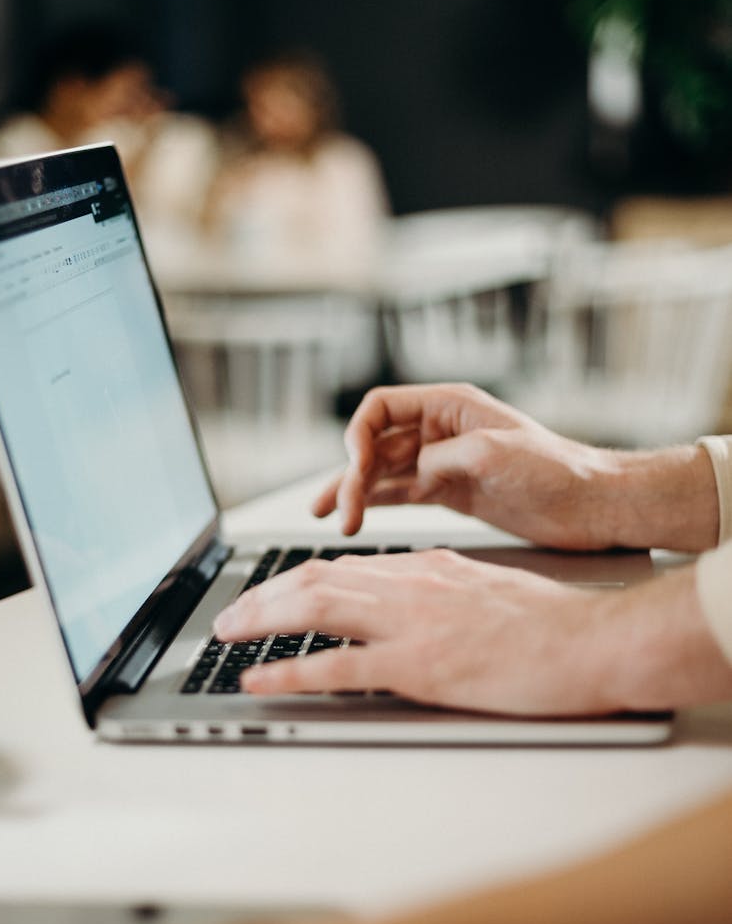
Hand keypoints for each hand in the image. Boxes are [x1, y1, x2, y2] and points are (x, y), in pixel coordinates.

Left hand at [215, 549, 607, 715]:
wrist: (592, 642)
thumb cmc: (552, 625)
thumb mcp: (486, 589)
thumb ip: (441, 592)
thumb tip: (407, 603)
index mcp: (426, 568)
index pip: (343, 566)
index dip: (293, 579)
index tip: (268, 593)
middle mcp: (409, 585)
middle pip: (314, 579)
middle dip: (262, 596)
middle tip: (228, 616)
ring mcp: (410, 623)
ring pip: (314, 609)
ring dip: (260, 620)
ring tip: (225, 635)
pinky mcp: (418, 666)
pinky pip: (337, 667)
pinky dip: (288, 672)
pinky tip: (259, 680)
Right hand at [312, 383, 719, 553]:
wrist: (592, 505)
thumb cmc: (557, 469)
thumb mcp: (493, 454)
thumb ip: (443, 458)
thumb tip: (410, 474)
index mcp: (449, 406)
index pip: (381, 408)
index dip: (358, 434)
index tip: (354, 466)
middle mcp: (440, 430)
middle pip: (375, 444)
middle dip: (351, 474)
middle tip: (341, 511)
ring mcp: (442, 463)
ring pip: (382, 472)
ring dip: (355, 493)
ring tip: (331, 518)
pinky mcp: (449, 493)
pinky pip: (399, 494)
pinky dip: (374, 504)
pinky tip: (353, 517)